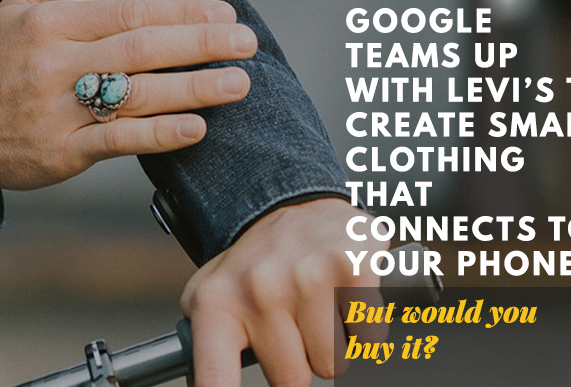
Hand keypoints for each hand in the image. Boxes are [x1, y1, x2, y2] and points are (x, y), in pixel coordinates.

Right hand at [0, 0, 257, 190]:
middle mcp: (55, 64)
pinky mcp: (61, 153)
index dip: (182, 10)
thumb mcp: (17, 7)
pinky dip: (159, 134)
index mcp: (49, 23)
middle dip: (200, 44)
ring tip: (238, 83)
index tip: (224, 12)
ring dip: (194, 88)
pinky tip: (196, 127)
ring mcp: (58, 111)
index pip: (130, 10)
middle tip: (247, 42)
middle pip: (142, 49)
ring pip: (136, 95)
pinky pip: (118, 142)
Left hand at [180, 198, 389, 386]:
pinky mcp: (350, 269)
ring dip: (330, 345)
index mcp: (216, 303)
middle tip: (292, 326)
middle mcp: (258, 290)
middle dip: (297, 362)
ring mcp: (305, 278)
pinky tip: (343, 299)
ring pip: (332, 364)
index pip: (214, 379)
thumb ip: (202, 347)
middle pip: (291, 380)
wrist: (293, 202)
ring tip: (315, 309)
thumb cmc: (253, 264)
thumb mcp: (210, 297)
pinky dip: (363, 329)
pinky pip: (368, 340)